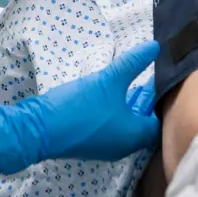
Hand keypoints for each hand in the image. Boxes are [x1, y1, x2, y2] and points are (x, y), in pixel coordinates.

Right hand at [0, 41, 160, 177]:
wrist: (39, 129)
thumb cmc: (81, 107)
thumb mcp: (108, 80)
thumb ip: (133, 63)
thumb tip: (155, 46)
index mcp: (134, 136)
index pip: (157, 121)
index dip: (157, 101)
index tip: (154, 82)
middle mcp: (124, 148)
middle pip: (141, 125)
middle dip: (141, 104)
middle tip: (141, 81)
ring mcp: (105, 149)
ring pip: (124, 128)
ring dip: (125, 109)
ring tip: (122, 87)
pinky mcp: (88, 146)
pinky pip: (108, 131)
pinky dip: (110, 116)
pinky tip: (102, 99)